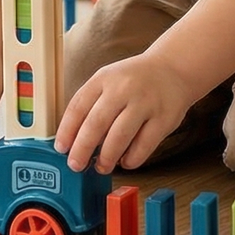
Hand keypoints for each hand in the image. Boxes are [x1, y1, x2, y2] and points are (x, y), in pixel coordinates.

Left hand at [54, 53, 193, 173]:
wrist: (173, 68)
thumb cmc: (135, 80)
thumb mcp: (109, 81)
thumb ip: (92, 105)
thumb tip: (73, 141)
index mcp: (104, 78)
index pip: (77, 107)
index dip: (66, 131)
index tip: (61, 148)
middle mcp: (123, 88)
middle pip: (95, 124)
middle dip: (82, 150)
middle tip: (76, 165)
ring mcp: (145, 103)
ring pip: (119, 137)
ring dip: (106, 158)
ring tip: (102, 166)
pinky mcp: (164, 118)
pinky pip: (143, 146)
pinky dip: (131, 159)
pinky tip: (125, 161)